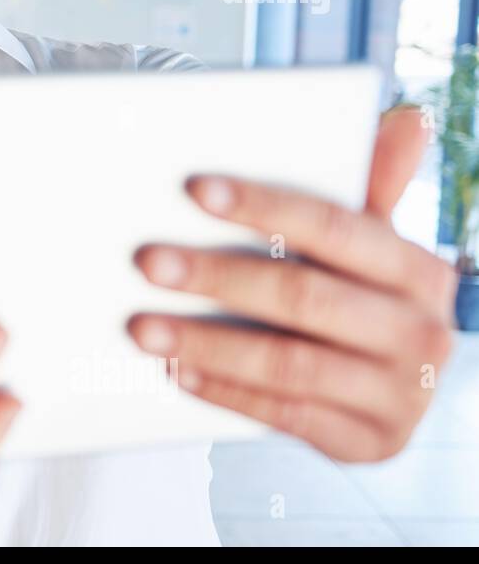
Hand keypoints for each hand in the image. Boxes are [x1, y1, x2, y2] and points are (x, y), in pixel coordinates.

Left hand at [127, 105, 455, 461]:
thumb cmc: (363, 297)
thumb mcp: (371, 245)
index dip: (264, 206)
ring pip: (288, 364)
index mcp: (419, 272)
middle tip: (147, 260)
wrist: (394, 393)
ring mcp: (398, 396)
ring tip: (141, 326)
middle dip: (218, 276)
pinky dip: (225, 392)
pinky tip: (175, 371)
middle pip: (303, 297)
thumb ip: (371, 186)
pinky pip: (284, 416)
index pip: (335, 227)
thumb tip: (406, 119)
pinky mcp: (369, 444)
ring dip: (206, 344)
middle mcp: (421, 334)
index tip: (196, 189)